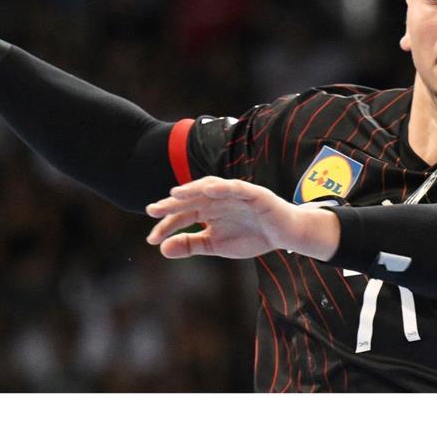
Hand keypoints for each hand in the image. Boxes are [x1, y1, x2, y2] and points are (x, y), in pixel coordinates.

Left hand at [145, 176, 340, 260]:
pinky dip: (223, 187)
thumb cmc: (250, 236)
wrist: (284, 235)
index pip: (182, 215)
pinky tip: (209, 190)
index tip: (152, 239)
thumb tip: (163, 249)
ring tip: (175, 195)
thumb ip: (191, 244)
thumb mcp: (216, 245)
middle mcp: (217, 199)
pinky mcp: (253, 193)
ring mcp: (234, 194)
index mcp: (207, 210)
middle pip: (191, 198)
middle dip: (172, 205)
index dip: (166, 225)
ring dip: (192, 189)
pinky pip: (236, 187)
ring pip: (209, 188)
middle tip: (152, 210)